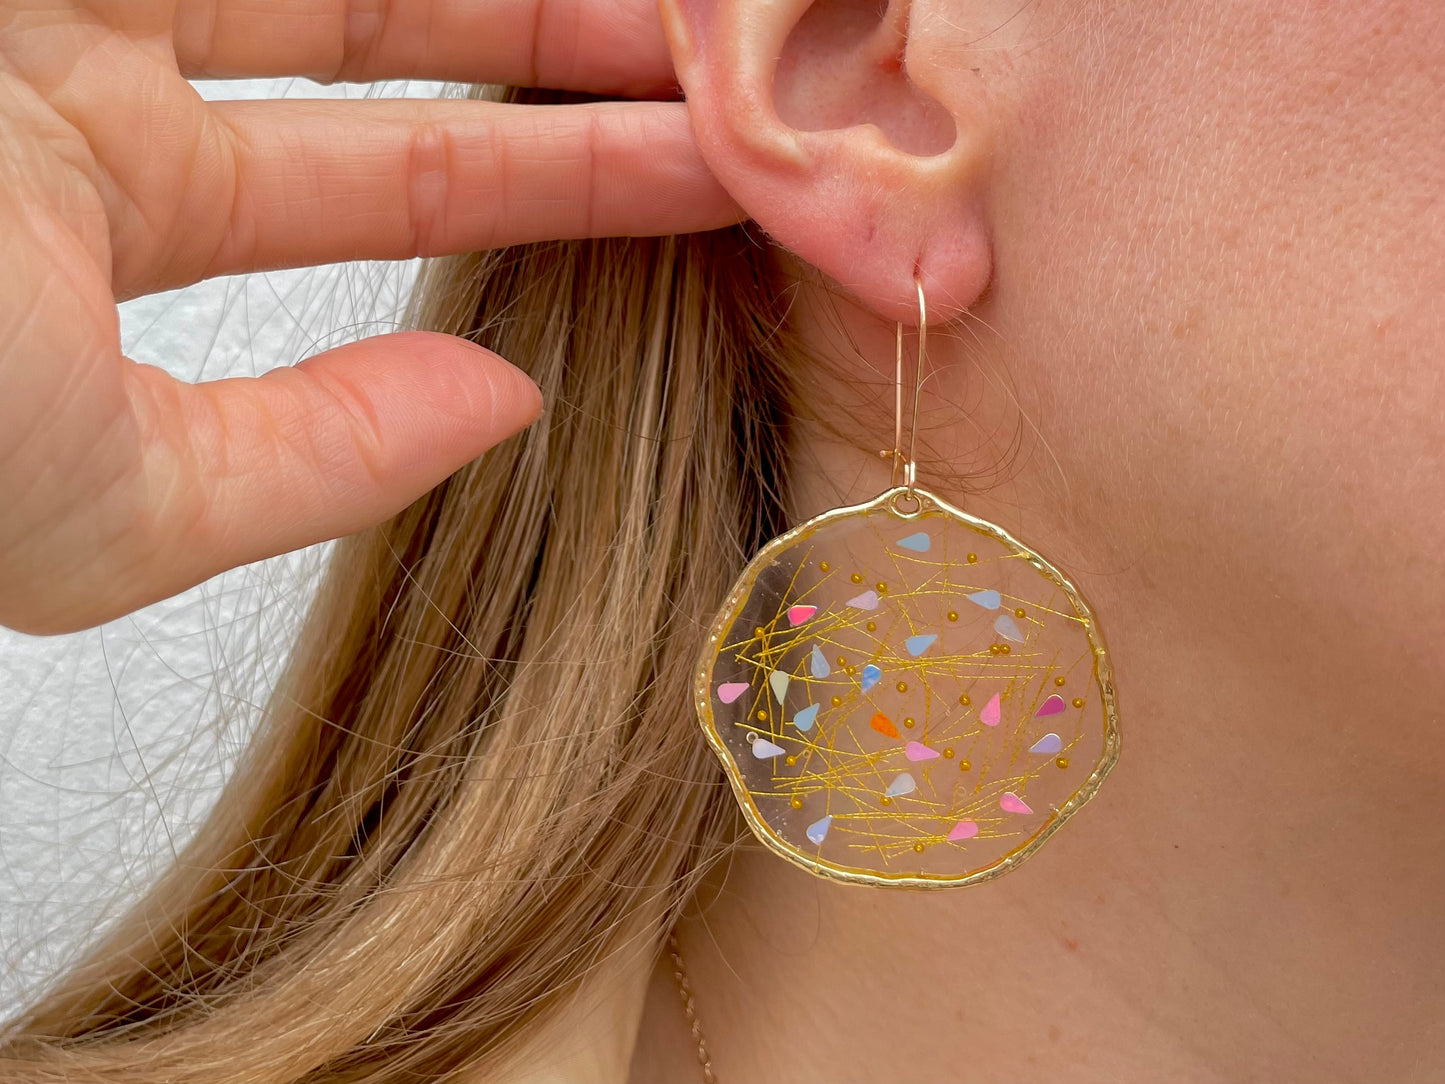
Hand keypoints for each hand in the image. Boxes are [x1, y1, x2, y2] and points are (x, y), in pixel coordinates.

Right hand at [0, 0, 737, 634]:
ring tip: (704, 6)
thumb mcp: (108, 506)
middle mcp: (114, 105)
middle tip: (744, 76)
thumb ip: (312, 460)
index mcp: (119, 234)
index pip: (400, 197)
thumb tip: (506, 408)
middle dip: (582, 79)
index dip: (564, 187)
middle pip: (407, 76)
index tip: (710, 186)